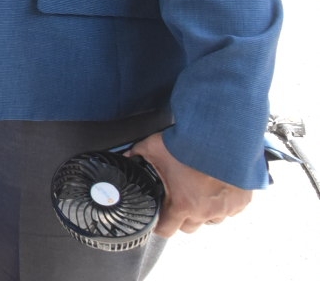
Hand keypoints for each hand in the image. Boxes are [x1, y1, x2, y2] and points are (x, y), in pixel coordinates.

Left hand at [127, 133, 253, 235]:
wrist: (223, 137)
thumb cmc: (189, 144)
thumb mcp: (153, 147)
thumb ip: (138, 155)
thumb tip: (125, 157)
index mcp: (182, 204)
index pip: (166, 230)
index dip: (159, 224)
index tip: (157, 218)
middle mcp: (205, 212)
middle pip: (189, 226)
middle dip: (181, 217)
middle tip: (178, 199)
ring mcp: (225, 208)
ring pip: (211, 219)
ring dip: (203, 210)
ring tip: (198, 191)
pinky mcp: (241, 202)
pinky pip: (230, 209)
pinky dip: (223, 202)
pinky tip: (217, 187)